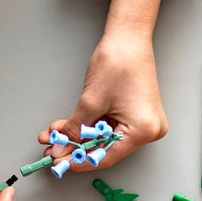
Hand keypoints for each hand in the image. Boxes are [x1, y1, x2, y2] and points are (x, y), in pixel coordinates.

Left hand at [41, 28, 167, 170]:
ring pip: (104, 137)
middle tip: (52, 148)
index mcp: (143, 130)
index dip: (80, 161)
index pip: (107, 156)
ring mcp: (144, 122)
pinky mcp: (137, 114)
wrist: (128, 37)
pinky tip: (69, 126)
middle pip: (105, 147)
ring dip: (79, 135)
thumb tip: (60, 147)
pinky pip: (111, 126)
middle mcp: (149, 130)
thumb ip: (74, 129)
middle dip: (75, 146)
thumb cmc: (118, 62)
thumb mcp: (91, 101)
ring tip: (54, 134)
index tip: (60, 163)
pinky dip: (89, 126)